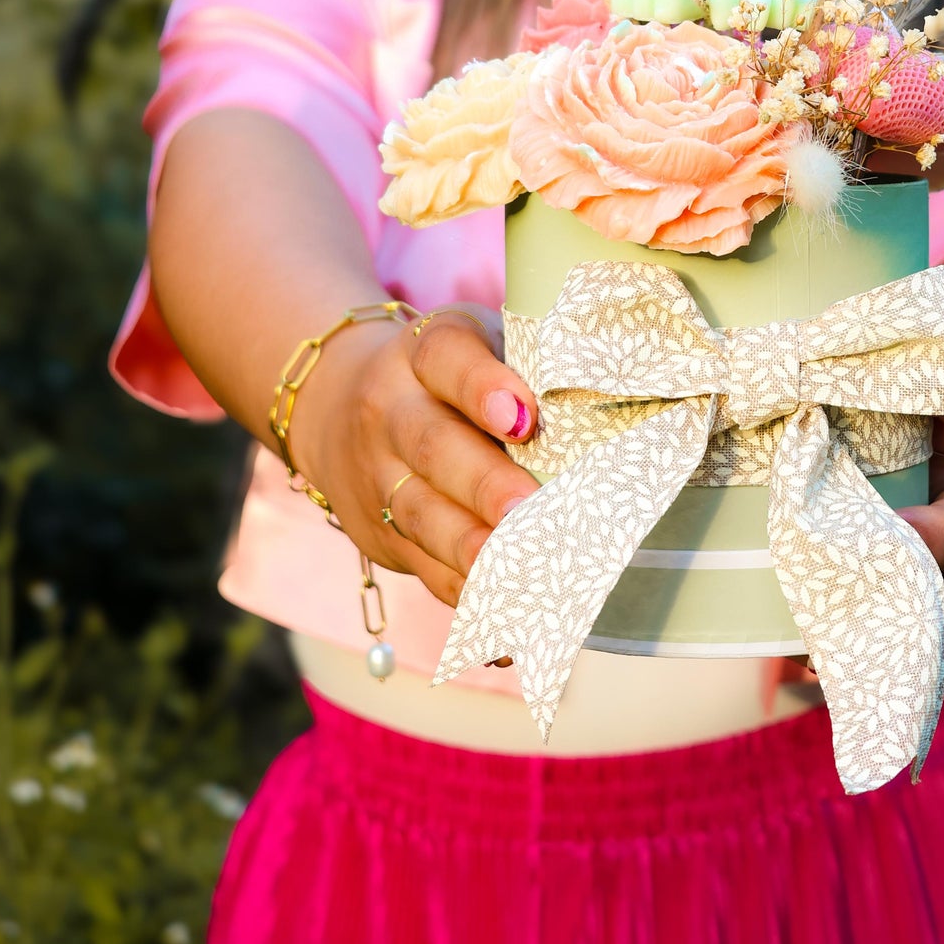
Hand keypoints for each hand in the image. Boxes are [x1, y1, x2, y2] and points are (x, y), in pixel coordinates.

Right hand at [297, 310, 539, 608]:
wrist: (335, 405)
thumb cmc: (447, 378)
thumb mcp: (476, 345)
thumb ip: (527, 366)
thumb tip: (609, 403)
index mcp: (420, 353)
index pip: (444, 356)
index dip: (481, 385)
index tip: (524, 417)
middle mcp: (389, 410)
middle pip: (432, 445)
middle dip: (483, 483)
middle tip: (527, 507)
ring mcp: (377, 475)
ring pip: (420, 512)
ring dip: (470, 544)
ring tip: (517, 562)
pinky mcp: (378, 531)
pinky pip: (420, 564)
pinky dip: (461, 585)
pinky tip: (501, 598)